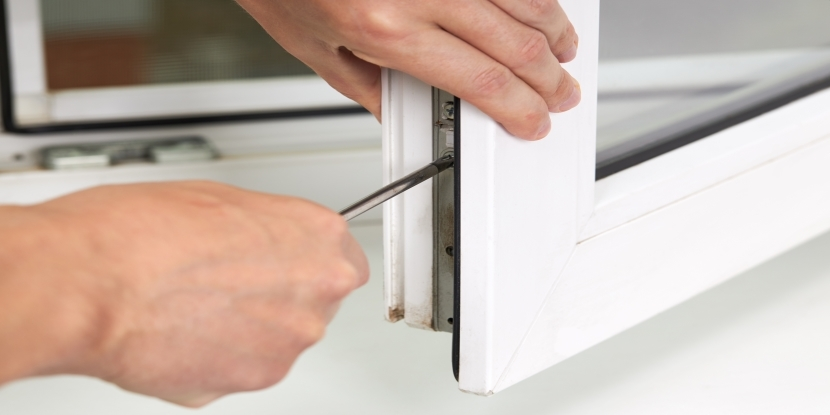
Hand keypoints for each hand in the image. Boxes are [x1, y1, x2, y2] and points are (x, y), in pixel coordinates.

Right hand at [0, 182, 367, 406]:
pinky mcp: (248, 384)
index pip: (345, 255)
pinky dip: (220, 355)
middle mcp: (313, 297)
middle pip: (315, 300)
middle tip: (230, 281)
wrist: (90, 284)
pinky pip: (244, 367)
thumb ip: (267, 227)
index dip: (310, 259)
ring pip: (279, 337)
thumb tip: (268, 241)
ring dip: (250, 328)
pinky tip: (183, 331)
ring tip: (194, 304)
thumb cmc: (139, 232)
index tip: (295, 262)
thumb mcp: (220, 198)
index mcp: (317, 240)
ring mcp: (284, 346)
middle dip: (281, 293)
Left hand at [237, 0, 579, 139]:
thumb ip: (369, 89)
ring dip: (553, 28)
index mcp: (385, 28)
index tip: (532, 118)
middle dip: (548, 75)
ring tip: (562, 47)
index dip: (519, 107)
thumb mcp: (313, 50)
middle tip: (559, 90)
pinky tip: (538, 3)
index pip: (481, 81)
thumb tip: (405, 116)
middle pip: (515, 42)